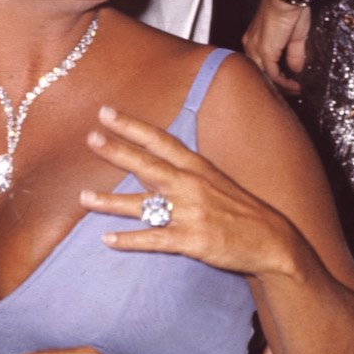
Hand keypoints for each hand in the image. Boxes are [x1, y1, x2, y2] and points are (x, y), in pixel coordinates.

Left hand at [80, 107, 305, 279]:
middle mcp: (191, 186)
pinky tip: (107, 240)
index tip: (107, 112)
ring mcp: (190, 213)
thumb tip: (153, 163)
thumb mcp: (216, 180)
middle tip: (90, 136)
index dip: (132, 126)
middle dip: (118, 150)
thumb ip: (185, 171)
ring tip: (83, 198)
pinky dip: (129, 240)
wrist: (270, 240)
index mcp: (197, 167)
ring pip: (143, 205)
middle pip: (148, 165)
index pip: (160, 140)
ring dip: (110, 202)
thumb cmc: (240, 209)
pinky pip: (153, 239)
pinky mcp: (191, 241)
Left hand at [242, 0, 310, 93]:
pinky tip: (293, 86)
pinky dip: (283, 82)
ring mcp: (255, 48)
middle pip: (260, 72)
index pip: (261, 63)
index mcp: (255, 38)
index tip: (289, 82)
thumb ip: (294, 54)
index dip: (275, 76)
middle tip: (291, 91)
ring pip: (264, 75)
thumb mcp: (295, 36)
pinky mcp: (264, 51)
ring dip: (280, 86)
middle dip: (277, 84)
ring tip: (294, 91)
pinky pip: (272, 73)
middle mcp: (250, 44)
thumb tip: (296, 69)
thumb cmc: (291, 8)